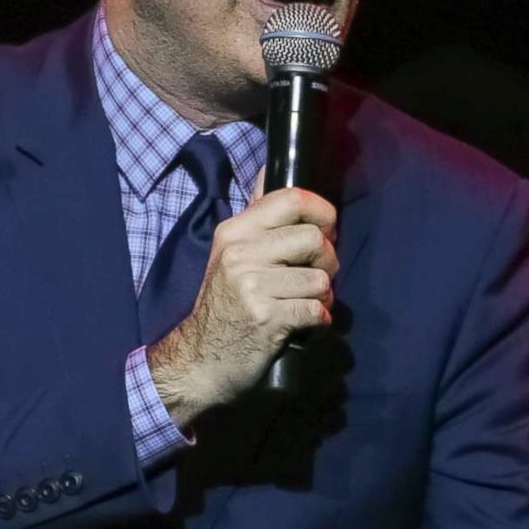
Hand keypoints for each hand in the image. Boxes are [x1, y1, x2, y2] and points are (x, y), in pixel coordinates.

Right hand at [147, 171, 337, 426]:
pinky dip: (318, 321)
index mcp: (235, 231)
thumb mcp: (230, 253)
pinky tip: (301, 325)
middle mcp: (241, 252)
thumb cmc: (224, 304)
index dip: (322, 211)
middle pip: (314, 239)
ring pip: (320, 278)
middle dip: (328, 261)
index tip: (326, 229)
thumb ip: (256, 215)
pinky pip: (317, 309)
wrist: (200, 359)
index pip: (292, 198)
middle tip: (315, 276)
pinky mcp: (267, 317)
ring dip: (323, 296)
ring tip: (303, 304)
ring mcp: (252, 285)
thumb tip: (269, 168)